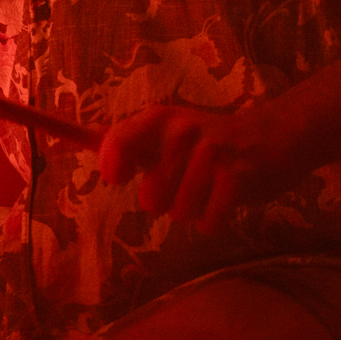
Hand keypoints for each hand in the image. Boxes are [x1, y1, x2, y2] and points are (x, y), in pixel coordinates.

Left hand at [98, 105, 300, 232]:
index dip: (110, 161)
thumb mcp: (166, 133)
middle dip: (165, 200)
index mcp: (157, 120)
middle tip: (186, 182)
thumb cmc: (208, 140)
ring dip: (191, 210)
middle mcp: (180, 131)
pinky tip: (224, 200)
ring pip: (177, 212)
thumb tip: (66, 141)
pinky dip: (212, 219)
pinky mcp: (236, 176)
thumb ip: (123, 141)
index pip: (118, 138)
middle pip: (149, 197)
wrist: (274, 134)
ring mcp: (210, 153)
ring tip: (208, 188)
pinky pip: (206, 220)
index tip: (114, 177)